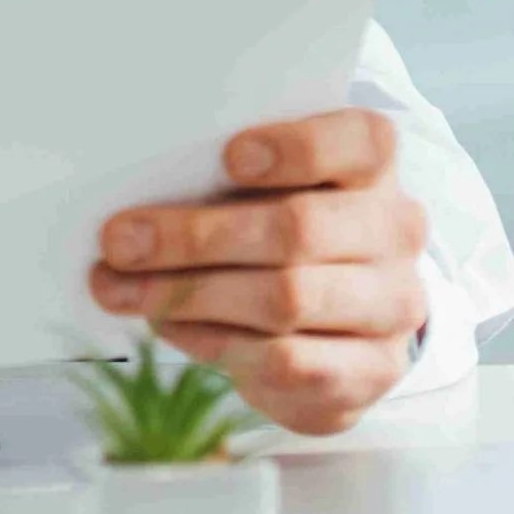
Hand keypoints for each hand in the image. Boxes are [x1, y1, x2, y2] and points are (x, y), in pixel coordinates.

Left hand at [90, 109, 428, 435]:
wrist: (342, 311)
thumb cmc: (278, 214)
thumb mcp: (261, 181)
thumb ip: (216, 175)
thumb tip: (131, 207)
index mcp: (372, 164)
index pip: (359, 141)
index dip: (296, 148)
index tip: (229, 157)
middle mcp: (394, 231)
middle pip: (299, 229)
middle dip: (195, 237)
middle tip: (119, 242)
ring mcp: (391, 306)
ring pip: (286, 299)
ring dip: (189, 295)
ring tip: (120, 289)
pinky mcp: (371, 372)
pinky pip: (286, 362)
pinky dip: (214, 342)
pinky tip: (169, 325)